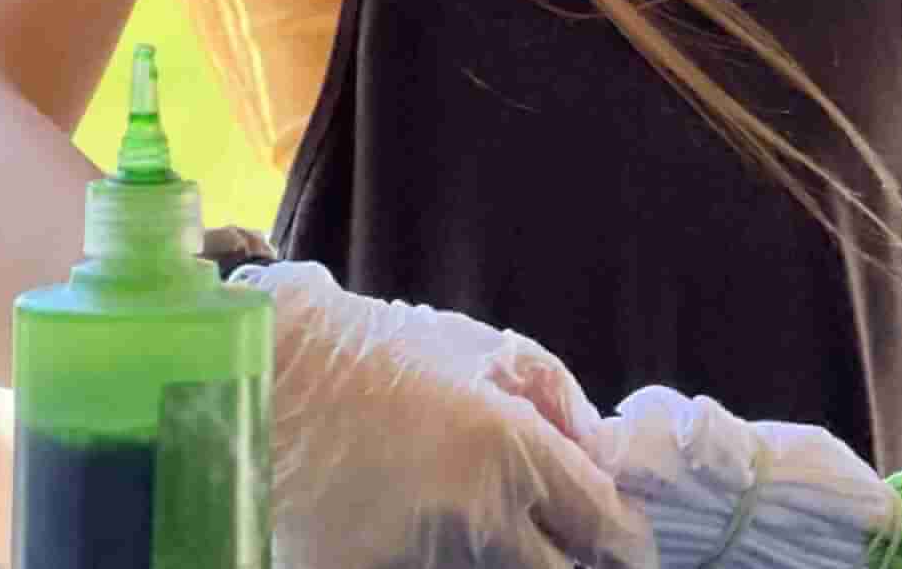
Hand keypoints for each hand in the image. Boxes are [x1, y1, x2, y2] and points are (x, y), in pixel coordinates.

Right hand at [231, 261, 657, 568]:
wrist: (273, 375)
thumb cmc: (387, 353)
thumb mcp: (491, 352)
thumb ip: (560, 406)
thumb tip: (599, 458)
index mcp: (513, 452)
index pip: (604, 526)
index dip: (627, 541)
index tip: (628, 544)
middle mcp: (473, 519)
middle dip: (575, 562)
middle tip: (568, 546)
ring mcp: (415, 560)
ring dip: (503, 559)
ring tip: (477, 523)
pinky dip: (439, 561)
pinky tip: (426, 537)